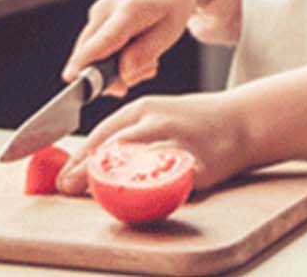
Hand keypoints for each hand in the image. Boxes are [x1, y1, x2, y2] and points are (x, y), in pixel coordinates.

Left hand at [56, 91, 253, 195]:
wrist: (243, 121)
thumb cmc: (196, 121)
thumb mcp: (158, 115)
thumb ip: (129, 133)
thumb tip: (92, 162)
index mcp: (143, 108)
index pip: (102, 134)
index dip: (79, 158)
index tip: (63, 176)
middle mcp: (156, 121)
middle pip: (112, 148)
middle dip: (85, 171)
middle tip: (67, 188)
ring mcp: (176, 142)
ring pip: (134, 164)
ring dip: (110, 182)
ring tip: (96, 194)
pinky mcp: (195, 164)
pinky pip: (166, 180)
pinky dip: (148, 190)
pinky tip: (136, 197)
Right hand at [63, 0, 216, 93]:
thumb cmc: (172, 0)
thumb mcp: (170, 30)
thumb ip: (145, 53)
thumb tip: (123, 74)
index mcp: (130, 10)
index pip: (102, 40)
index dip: (84, 61)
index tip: (71, 78)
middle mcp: (107, 8)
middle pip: (90, 51)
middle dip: (110, 75)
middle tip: (145, 72)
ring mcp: (99, 10)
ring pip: (93, 50)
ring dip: (116, 65)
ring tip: (148, 59)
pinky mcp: (97, 15)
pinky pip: (97, 44)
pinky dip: (113, 55)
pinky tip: (136, 50)